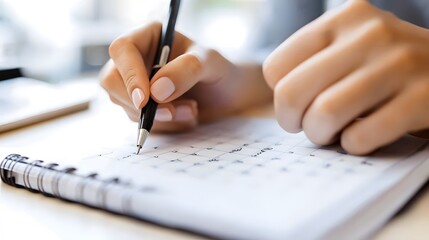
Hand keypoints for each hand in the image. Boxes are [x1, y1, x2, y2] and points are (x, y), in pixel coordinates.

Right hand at [100, 22, 270, 131]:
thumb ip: (188, 69)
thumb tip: (156, 91)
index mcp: (150, 36)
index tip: (145, 100)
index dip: (129, 75)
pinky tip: (186, 117)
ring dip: (159, 117)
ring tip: (192, 111)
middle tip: (172, 113)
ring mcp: (136, 84)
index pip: (122, 50)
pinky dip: (164, 126)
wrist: (229, 95)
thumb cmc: (221, 71)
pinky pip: (139, 121)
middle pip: (111, 80)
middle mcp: (137, 59)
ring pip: (126, 105)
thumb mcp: (211, 64)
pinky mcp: (142, 106)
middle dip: (140, 104)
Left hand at [263, 0, 428, 154]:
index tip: (298, 106)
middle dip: (291, 121)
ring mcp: (399, 64)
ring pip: (324, 113)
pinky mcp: (423, 98)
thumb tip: (281, 103)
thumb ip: (314, 62)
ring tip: (332, 134)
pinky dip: (353, 145)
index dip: (280, 97)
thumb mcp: (352, 46)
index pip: (275, 68)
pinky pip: (362, 135)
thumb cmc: (386, 66)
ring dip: (320, 135)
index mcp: (344, 18)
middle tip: (306, 127)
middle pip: (291, 92)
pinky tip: (361, 138)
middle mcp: (370, 33)